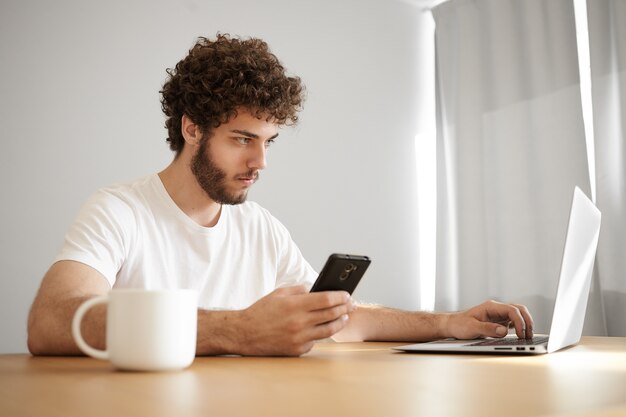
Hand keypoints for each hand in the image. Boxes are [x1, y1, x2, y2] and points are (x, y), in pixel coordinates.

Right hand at [234, 285, 353, 355]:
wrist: (244, 334)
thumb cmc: (261, 311)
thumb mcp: (279, 293)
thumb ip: (299, 290)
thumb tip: (316, 289)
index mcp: (295, 305)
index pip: (326, 300)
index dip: (340, 297)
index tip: (347, 295)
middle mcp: (299, 322)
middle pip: (331, 314)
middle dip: (344, 308)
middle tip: (351, 305)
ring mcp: (299, 338)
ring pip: (328, 330)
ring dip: (340, 322)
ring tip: (344, 317)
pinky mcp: (297, 350)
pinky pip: (315, 341)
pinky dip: (320, 334)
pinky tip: (322, 328)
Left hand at [444, 300, 533, 339]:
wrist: (453, 325)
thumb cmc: (460, 325)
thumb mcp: (472, 328)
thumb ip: (488, 329)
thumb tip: (504, 331)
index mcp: (491, 307)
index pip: (512, 310)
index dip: (519, 321)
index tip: (521, 334)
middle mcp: (496, 309)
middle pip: (519, 309)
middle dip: (527, 321)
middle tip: (529, 335)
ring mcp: (498, 315)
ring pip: (518, 315)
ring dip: (525, 324)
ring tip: (528, 337)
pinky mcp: (498, 322)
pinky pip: (513, 322)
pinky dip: (520, 327)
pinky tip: (520, 336)